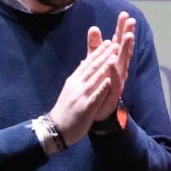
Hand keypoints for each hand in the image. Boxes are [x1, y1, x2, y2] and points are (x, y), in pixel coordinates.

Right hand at [47, 23, 125, 143]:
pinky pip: (95, 97)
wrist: (55, 129)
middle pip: (92, 67)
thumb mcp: (71, 89)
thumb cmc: (65, 110)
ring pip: (94, 79)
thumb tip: (84, 64)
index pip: (88, 63)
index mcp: (75, 80)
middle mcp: (77, 85)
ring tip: (114, 55)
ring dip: (104, 66)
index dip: (99, 52)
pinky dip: (102, 88)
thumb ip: (79, 76)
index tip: (108, 42)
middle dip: (104, 55)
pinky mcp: (85, 108)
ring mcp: (81, 96)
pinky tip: (109, 80)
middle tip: (115, 43)